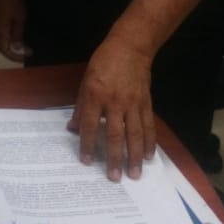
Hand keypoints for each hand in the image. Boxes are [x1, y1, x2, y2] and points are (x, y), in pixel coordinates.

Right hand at [0, 0, 31, 61]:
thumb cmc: (13, 1)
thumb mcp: (20, 19)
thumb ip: (18, 35)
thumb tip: (18, 50)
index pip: (5, 51)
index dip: (15, 57)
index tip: (27, 58)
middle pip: (2, 47)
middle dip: (15, 52)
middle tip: (28, 52)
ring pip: (2, 40)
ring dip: (13, 45)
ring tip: (25, 46)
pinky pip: (2, 34)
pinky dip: (10, 38)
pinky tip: (18, 35)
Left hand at [68, 34, 156, 180]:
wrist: (130, 47)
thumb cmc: (103, 62)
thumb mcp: (86, 81)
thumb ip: (80, 106)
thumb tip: (72, 128)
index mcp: (95, 95)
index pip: (90, 125)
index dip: (88, 144)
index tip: (87, 161)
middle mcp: (115, 102)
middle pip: (115, 134)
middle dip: (115, 157)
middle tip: (114, 177)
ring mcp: (133, 103)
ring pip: (135, 134)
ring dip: (135, 156)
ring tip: (135, 174)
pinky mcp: (146, 102)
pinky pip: (148, 125)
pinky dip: (150, 142)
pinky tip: (149, 156)